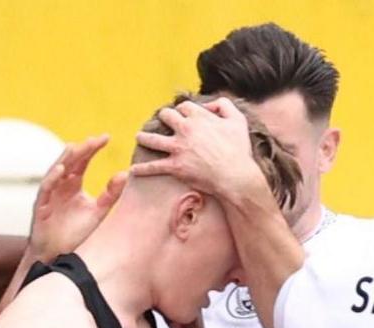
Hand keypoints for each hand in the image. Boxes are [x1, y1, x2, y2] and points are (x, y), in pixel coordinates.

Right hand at [28, 134, 127, 259]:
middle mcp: (60, 185)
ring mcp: (49, 194)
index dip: (92, 148)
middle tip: (95, 140)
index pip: (83, 160)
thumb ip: (110, 195)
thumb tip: (125, 174)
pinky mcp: (41, 206)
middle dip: (82, 150)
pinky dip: (52, 178)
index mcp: (73, 183)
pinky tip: (61, 169)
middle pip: (70, 161)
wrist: (59, 256)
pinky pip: (46, 189)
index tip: (106, 137)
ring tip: (76, 147)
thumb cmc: (76, 233)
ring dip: (65, 159)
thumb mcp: (98, 212)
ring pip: (55, 171)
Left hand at [131, 97, 264, 204]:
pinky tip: (134, 169)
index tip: (182, 115)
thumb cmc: (239, 150)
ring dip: (144, 137)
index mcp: (198, 116)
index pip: (183, 107)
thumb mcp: (237, 120)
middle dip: (163, 118)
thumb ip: (225, 105)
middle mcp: (185, 129)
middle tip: (161, 121)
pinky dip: (142, 168)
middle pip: (166, 116)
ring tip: (139, 137)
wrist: (236, 177)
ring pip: (153, 139)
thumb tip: (210, 104)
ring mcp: (178, 148)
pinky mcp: (175, 167)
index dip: (182, 110)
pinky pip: (154, 167)